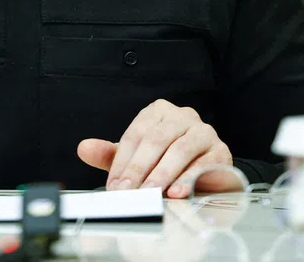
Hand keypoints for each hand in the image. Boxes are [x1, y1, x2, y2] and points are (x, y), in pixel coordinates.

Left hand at [76, 99, 240, 198]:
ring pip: (180, 150)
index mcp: (158, 111)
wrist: (205, 168)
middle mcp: (182, 116)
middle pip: (156, 139)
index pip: (136, 134)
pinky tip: (178, 191)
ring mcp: (203, 131)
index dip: (123, 161)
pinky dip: (190, 178)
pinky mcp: (220, 150)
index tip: (115, 185)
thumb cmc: (165, 160)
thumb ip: (110, 154)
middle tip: (129, 191)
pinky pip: (204, 163)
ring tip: (151, 192)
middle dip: (140, 168)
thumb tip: (83, 148)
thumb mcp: (136, 157)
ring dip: (163, 174)